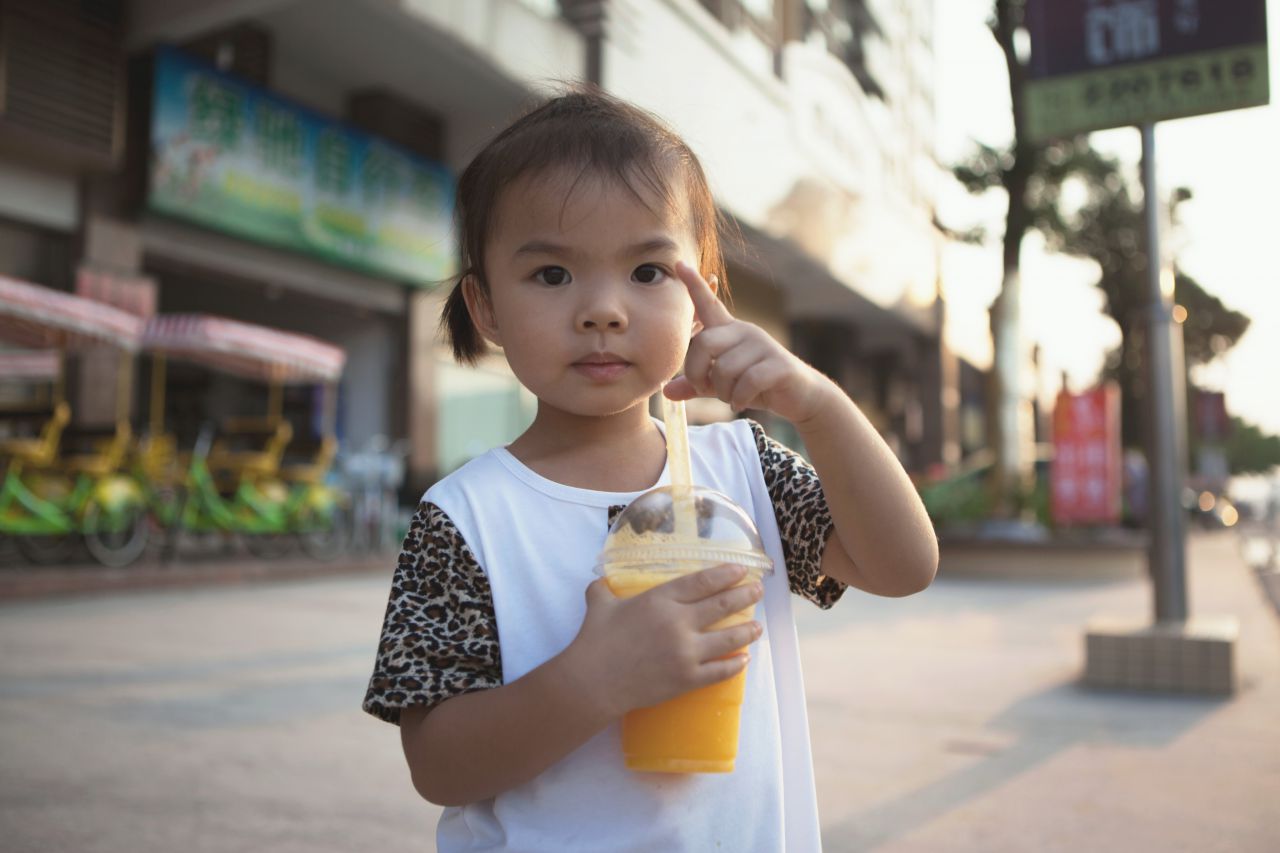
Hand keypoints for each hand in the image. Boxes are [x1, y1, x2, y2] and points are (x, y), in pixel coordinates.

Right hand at [566, 563, 764, 719]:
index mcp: (660, 600)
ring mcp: (687, 653)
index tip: (741, 570)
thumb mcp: (599, 604)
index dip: (725, 574)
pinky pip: (720, 672)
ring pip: (729, 639)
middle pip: (722, 605)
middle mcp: (679, 623)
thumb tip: (601, 581)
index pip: (702, 582)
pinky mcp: (688, 679)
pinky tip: (743, 660)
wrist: (593, 682)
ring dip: (747, 631)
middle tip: (758, 590)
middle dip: (745, 596)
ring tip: (758, 626)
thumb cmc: (595, 640)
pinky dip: (735, 666)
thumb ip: (604, 589)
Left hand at [665, 261, 832, 423]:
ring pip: (725, 368)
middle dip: (696, 372)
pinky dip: (739, 398)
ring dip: (722, 392)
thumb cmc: (758, 387)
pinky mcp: (778, 364)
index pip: (709, 304)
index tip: (678, 263)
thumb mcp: (722, 386)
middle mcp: (745, 332)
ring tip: (730, 398)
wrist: (800, 397)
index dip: (694, 285)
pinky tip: (741, 403)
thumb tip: (666, 392)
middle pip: (704, 343)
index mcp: (730, 331)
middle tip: (703, 389)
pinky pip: (747, 382)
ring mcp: (763, 345)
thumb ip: (696, 385)